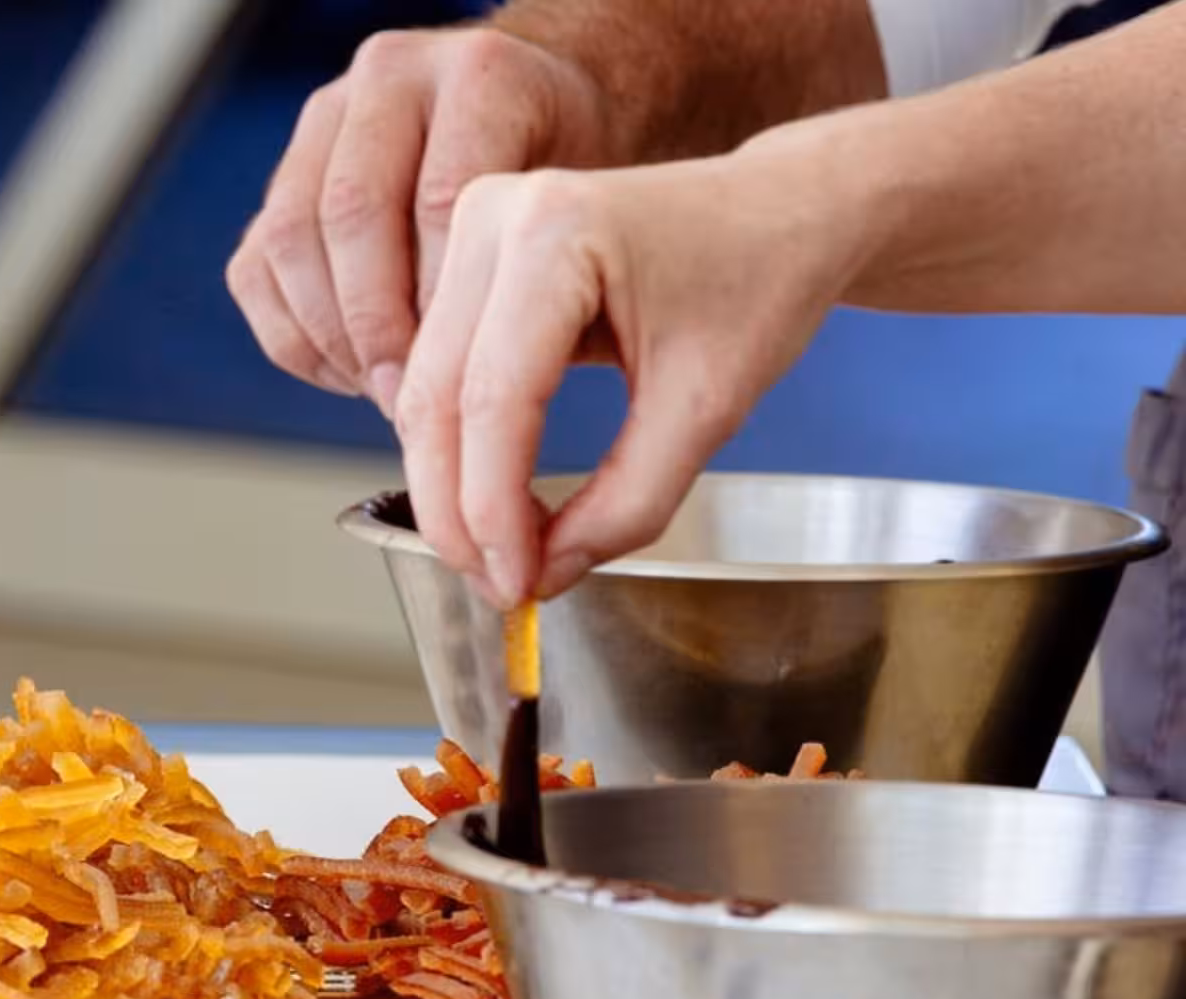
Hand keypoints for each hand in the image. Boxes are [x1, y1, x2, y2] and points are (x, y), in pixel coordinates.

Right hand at [225, 27, 612, 418]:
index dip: (439, 304)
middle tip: (408, 398)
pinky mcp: (284, 175)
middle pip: (349, 213)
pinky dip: (294, 338)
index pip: (437, 199)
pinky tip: (349, 374)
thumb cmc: (568, 170)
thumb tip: (470, 379)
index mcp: (478, 76)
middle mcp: (389, 78)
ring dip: (328, 336)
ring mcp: (326, 121)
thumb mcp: (583, 203)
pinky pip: (256, 270)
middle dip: (374, 326)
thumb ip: (532, 263)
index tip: (459, 377)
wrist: (537, 111)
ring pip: (287, 240)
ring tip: (381, 391)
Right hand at [397, 139, 875, 606]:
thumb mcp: (707, 408)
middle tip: (498, 587)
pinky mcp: (467, 261)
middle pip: (435, 400)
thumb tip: (543, 574)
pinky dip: (457, 453)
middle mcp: (494, 216)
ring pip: (421, 395)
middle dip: (456, 512)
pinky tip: (495, 504)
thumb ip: (627, 502)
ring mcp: (471, 230)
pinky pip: (435, 376)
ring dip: (448, 491)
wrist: (778, 211)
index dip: (491, 509)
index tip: (516, 584)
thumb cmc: (757, 281)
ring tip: (502, 556)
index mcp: (557, 231)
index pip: (492, 399)